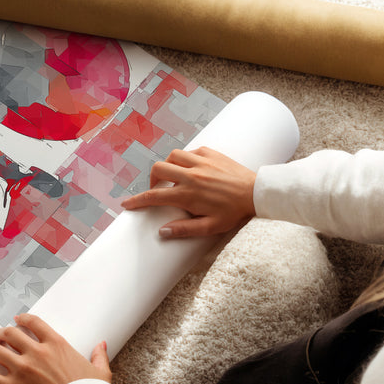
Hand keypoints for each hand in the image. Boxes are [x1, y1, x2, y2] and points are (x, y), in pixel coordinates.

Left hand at [0, 313, 110, 383]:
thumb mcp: (99, 371)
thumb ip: (98, 355)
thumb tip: (101, 344)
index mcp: (56, 344)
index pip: (33, 323)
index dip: (22, 320)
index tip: (16, 320)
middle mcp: (36, 352)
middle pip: (10, 334)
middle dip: (2, 334)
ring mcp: (22, 369)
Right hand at [121, 146, 255, 238]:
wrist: (257, 193)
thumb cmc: (234, 212)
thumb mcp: (211, 227)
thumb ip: (185, 229)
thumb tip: (162, 232)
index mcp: (188, 194)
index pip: (154, 196)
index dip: (137, 200)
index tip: (127, 204)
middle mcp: (191, 175)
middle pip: (158, 169)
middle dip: (152, 179)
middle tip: (158, 189)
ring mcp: (201, 162)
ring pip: (172, 156)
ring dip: (168, 166)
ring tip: (174, 177)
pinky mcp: (211, 153)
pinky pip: (190, 151)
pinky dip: (186, 159)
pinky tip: (192, 168)